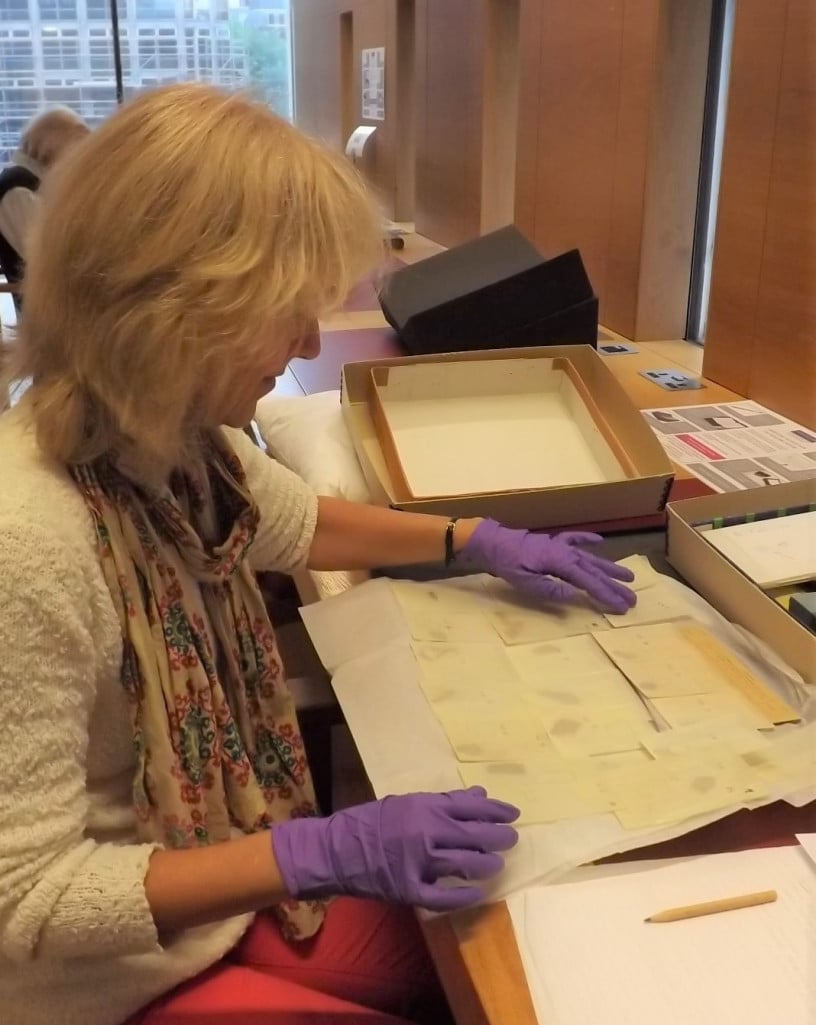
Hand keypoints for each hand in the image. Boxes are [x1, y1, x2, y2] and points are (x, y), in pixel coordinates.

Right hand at [270, 787, 519, 911]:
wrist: (334, 850)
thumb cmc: (370, 821)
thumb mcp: (408, 802)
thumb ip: (444, 800)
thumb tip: (479, 794)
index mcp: (425, 807)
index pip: (471, 807)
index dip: (496, 810)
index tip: (513, 814)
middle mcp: (426, 832)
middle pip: (475, 836)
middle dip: (499, 837)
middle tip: (511, 839)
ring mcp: (419, 863)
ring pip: (466, 865)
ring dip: (486, 864)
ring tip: (495, 864)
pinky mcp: (410, 890)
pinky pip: (444, 896)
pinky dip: (463, 895)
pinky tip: (476, 892)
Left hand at [458, 519, 635, 613]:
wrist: (493, 542)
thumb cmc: (507, 563)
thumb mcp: (525, 581)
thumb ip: (550, 589)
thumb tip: (574, 595)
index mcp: (560, 562)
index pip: (588, 582)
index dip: (606, 594)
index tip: (622, 605)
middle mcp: (565, 552)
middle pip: (594, 571)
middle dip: (614, 585)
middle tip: (633, 598)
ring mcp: (560, 546)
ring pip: (590, 558)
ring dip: (609, 567)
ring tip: (628, 575)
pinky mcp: (553, 543)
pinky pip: (575, 540)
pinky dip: (587, 539)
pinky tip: (600, 541)